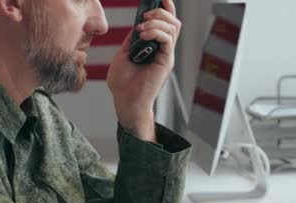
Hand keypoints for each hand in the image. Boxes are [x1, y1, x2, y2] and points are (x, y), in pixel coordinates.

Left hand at [106, 0, 180, 141]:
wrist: (125, 101)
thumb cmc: (123, 83)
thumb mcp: (123, 54)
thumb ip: (132, 40)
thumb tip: (136, 25)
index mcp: (154, 46)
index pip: (165, 23)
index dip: (165, 8)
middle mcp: (163, 49)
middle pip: (173, 21)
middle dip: (160, 12)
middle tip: (145, 15)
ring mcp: (166, 55)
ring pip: (172, 27)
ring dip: (156, 21)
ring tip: (141, 27)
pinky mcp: (166, 61)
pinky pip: (167, 39)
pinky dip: (156, 32)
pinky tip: (143, 35)